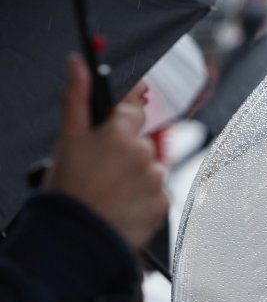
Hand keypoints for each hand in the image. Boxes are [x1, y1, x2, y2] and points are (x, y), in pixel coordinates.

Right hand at [45, 56, 168, 250]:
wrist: (77, 238)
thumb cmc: (68, 190)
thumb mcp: (67, 139)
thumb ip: (77, 97)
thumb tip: (78, 62)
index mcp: (120, 133)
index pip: (134, 108)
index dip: (124, 114)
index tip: (120, 119)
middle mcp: (143, 153)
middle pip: (139, 143)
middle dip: (124, 153)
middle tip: (100, 171)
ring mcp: (156, 179)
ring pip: (148, 169)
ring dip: (134, 177)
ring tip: (109, 192)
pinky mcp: (164, 203)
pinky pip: (156, 194)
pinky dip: (142, 198)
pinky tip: (122, 205)